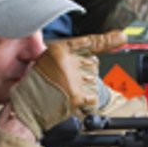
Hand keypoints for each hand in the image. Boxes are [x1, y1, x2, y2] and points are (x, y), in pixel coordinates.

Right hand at [7, 31, 124, 135]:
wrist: (26, 109)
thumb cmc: (35, 87)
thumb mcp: (47, 62)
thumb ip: (68, 56)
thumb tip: (92, 58)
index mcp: (59, 50)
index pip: (90, 42)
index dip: (108, 40)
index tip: (122, 37)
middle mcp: (67, 61)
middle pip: (93, 64)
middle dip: (86, 73)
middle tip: (68, 82)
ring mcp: (73, 79)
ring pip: (94, 81)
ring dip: (85, 88)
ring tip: (66, 92)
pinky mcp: (77, 95)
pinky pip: (94, 97)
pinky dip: (87, 102)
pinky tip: (73, 101)